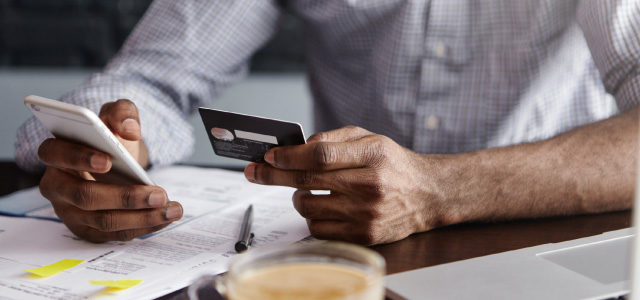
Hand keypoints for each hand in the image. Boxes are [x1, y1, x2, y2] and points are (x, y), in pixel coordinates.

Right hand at [37, 99, 182, 242]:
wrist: (117, 161)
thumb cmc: (110, 139)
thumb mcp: (117, 117)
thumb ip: (122, 112)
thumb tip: (130, 129)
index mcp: (56, 153)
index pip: (56, 155)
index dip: (79, 158)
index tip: (108, 160)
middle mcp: (57, 186)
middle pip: (85, 197)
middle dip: (125, 197)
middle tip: (159, 194)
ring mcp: (71, 212)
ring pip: (104, 221)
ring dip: (142, 217)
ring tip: (172, 208)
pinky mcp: (88, 230)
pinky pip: (116, 234)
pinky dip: (144, 227)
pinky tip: (165, 217)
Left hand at [244, 126, 445, 244]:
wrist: (427, 194)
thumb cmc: (393, 163)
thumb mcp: (370, 138)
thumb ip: (334, 138)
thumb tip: (296, 148)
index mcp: (373, 154)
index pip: (320, 155)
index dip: (289, 156)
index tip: (269, 156)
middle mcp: (370, 185)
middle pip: (308, 181)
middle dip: (274, 175)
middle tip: (255, 171)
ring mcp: (366, 214)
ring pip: (308, 207)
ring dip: (297, 197)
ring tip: (305, 190)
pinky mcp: (364, 235)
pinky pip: (319, 229)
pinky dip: (312, 217)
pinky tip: (322, 206)